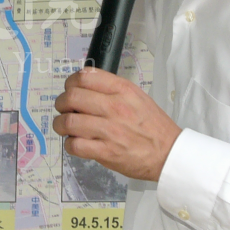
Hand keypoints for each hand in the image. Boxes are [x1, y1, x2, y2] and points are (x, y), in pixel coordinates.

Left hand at [52, 68, 179, 181]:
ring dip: (60, 125)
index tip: (70, 90)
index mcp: (122, 90)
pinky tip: (75, 143)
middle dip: (61, 103)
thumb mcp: (136, 96)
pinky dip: (69, 144)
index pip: (85, 76)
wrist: (168, 153)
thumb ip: (111, 90)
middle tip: (64, 109)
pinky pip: (75, 145)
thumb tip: (84, 89)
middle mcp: (114, 107)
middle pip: (72, 97)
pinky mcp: (106, 152)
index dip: (70, 83)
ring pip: (69, 121)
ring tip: (64, 127)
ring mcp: (109, 130)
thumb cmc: (153, 125)